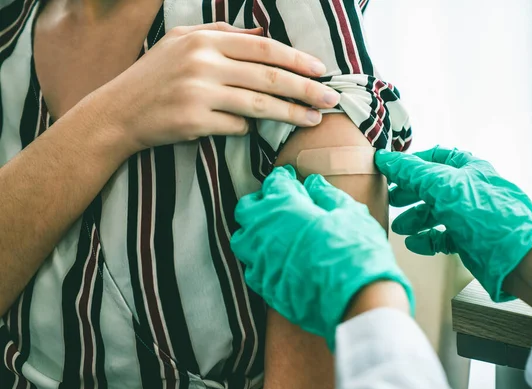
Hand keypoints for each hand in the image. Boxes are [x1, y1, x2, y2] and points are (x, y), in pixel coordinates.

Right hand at [99, 22, 340, 151]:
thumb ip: (221, 34)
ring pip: (259, 104)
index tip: (321, 71)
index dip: (297, 59)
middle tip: (330, 100)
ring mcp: (197, 93)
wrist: (117, 113)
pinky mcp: (193, 121)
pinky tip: (252, 129)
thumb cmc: (153, 76)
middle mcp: (202, 63)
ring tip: (313, 120)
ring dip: (291, 114)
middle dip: (305, 89)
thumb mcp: (181, 42)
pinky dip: (247, 129)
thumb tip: (263, 33)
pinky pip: (236, 126)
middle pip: (268, 75)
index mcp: (203, 40)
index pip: (263, 48)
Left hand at [230, 166, 413, 348]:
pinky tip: (274, 260)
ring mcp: (260, 260)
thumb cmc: (356, 250)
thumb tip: (315, 184)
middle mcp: (264, 231)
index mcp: (285, 206)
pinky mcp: (264, 286)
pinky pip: (250, 268)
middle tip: (278, 202)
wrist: (355, 299)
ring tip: (270, 231)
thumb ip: (328, 196)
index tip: (288, 177)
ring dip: (252, 231)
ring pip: (240, 239)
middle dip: (260, 201)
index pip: (274, 183)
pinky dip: (258, 260)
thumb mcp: (350, 214)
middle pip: (247, 208)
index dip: (282, 177)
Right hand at [375, 146, 531, 301]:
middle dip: (410, 194)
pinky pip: (443, 236)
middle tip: (391, 200)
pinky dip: (427, 239)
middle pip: (432, 187)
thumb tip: (385, 158)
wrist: (517, 259)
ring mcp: (471, 216)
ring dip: (415, 219)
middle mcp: (470, 190)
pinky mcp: (470, 240)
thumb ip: (412, 172)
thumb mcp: (444, 186)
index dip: (412, 163)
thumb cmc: (486, 216)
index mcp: (469, 169)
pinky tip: (414, 244)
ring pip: (436, 213)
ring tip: (399, 228)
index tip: (391, 171)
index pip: (436, 158)